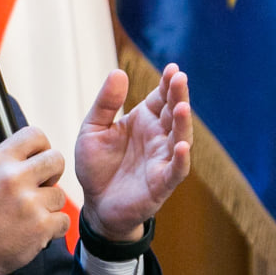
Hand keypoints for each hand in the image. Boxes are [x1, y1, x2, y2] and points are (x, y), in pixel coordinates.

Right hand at [0, 126, 68, 274]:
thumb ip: (8, 160)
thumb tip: (34, 150)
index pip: (35, 135)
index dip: (42, 148)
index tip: (39, 159)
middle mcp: (13, 178)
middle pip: (56, 160)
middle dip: (52, 175)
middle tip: (39, 188)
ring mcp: (28, 203)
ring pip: (60, 195)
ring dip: (49, 207)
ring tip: (28, 215)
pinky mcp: (41, 226)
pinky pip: (64, 220)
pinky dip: (53, 228)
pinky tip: (34, 230)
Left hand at [73, 64, 192, 239]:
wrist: (96, 205)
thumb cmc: (97, 166)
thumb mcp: (93, 129)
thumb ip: (106, 103)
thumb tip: (118, 72)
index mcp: (144, 120)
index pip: (161, 97)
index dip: (168, 83)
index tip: (173, 69)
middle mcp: (158, 137)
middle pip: (174, 113)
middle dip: (178, 95)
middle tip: (180, 78)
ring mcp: (163, 159)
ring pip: (180, 138)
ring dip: (183, 123)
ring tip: (182, 107)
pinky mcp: (162, 183)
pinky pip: (176, 170)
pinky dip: (182, 159)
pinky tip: (182, 147)